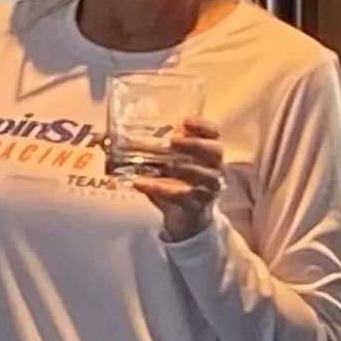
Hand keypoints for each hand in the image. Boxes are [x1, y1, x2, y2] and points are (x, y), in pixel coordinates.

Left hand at [133, 118, 223, 241]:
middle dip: (196, 144)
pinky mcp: (196, 206)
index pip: (214, 134)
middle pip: (215, 151)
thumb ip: (158, 149)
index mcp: (208, 154)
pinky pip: (181, 196)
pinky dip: (160, 188)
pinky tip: (141, 183)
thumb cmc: (177, 185)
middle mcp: (214, 168)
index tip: (184, 121)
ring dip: (185, 167)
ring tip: (166, 164)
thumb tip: (125, 134)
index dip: (203, 126)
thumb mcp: (166, 165)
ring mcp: (209, 188)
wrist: (185, 219)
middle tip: (173, 141)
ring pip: (206, 175)